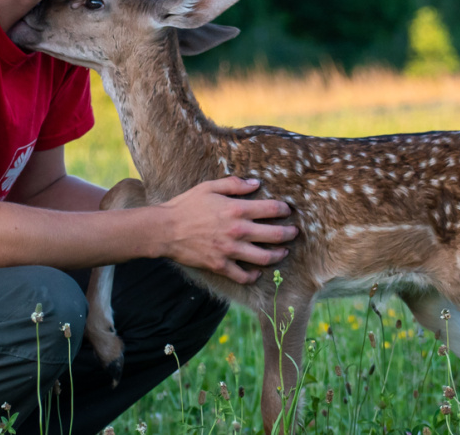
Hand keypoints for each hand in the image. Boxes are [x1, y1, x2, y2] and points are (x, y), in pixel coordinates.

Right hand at [158, 176, 296, 283]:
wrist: (165, 229)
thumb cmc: (186, 205)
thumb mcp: (209, 187)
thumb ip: (234, 184)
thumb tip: (256, 183)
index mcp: (236, 209)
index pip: (271, 210)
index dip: (284, 210)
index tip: (288, 211)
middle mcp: (238, 231)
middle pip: (275, 235)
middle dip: (289, 234)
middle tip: (294, 232)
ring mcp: (230, 250)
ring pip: (264, 257)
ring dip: (278, 255)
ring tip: (283, 252)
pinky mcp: (220, 265)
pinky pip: (243, 275)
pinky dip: (253, 276)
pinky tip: (257, 272)